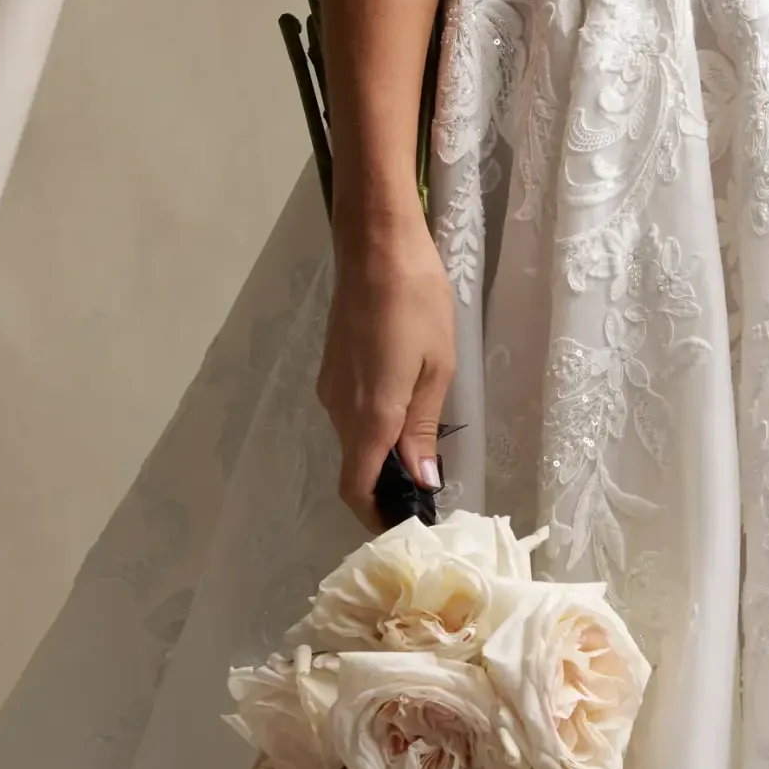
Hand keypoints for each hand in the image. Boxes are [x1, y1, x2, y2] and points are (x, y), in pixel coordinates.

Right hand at [317, 202, 455, 530]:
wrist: (377, 245)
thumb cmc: (417, 302)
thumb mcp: (437, 367)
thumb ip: (423, 427)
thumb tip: (422, 481)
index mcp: (369, 416)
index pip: (356, 489)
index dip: (377, 515)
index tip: (408, 522)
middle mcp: (340, 409)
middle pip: (355, 467)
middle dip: (386, 485)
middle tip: (429, 485)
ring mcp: (331, 386)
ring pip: (354, 438)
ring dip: (382, 451)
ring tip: (424, 442)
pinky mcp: (332, 366)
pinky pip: (351, 411)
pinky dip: (373, 423)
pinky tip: (404, 402)